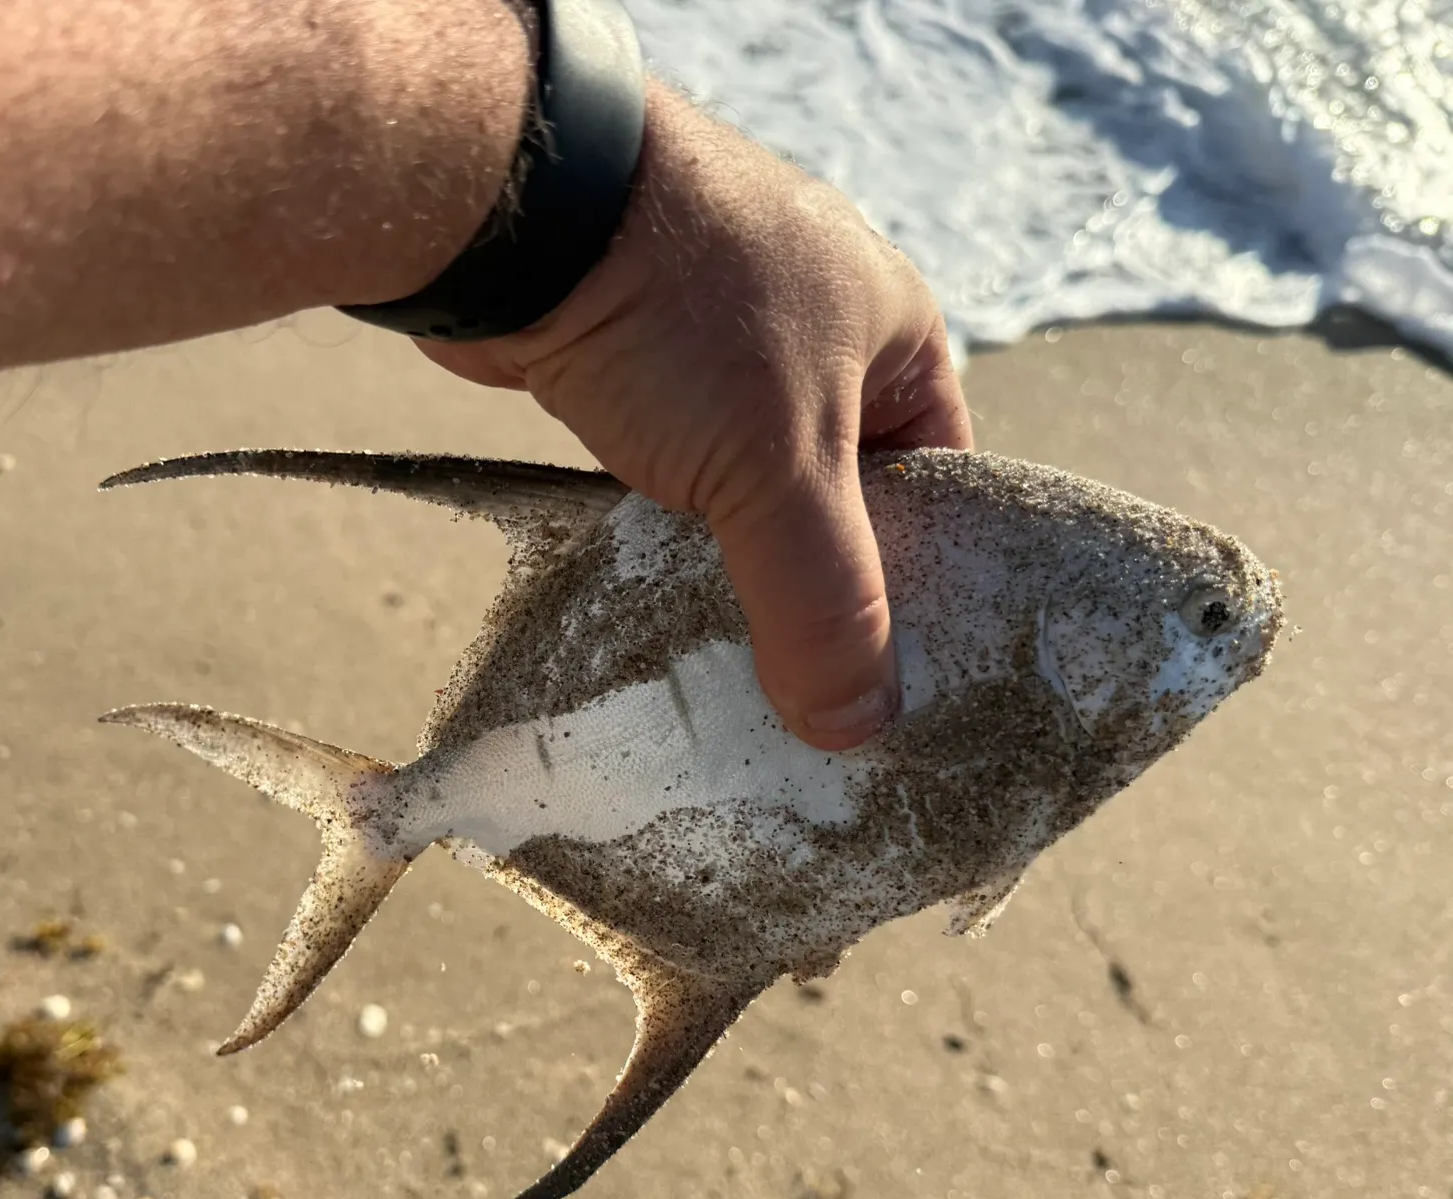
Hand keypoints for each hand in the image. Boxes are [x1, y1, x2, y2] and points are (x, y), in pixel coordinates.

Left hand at [421, 82, 972, 750]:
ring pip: (756, 496)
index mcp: (896, 336)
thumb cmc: (685, 316)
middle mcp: (821, 340)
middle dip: (823, 589)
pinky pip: (683, 480)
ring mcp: (725, 353)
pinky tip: (665, 606)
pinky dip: (677, 537)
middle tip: (813, 695)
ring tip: (737, 668)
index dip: (928, 582)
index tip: (900, 678)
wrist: (516, 211)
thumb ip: (825, 602)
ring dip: (743, 570)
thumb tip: (855, 727)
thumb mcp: (781, 469)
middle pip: (845, 501)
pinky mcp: (645, 375)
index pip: (942, 486)